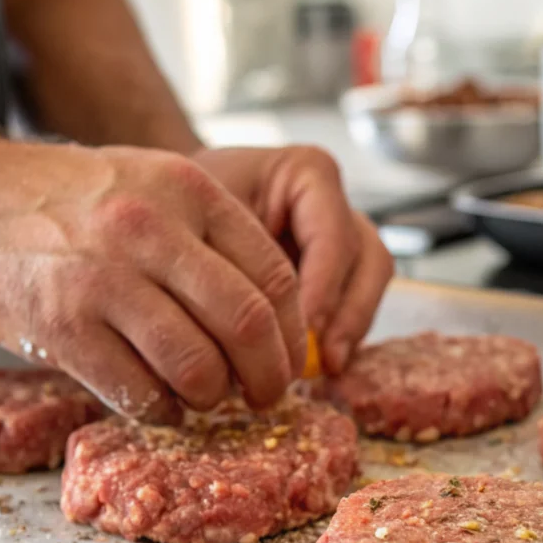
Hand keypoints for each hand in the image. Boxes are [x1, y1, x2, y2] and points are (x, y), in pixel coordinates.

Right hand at [0, 140, 306, 420]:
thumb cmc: (75, 201)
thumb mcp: (155, 186)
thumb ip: (213, 239)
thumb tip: (274, 321)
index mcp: (190, 190)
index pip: (274, 276)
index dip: (292, 331)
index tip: (288, 356)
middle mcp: (151, 230)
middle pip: (245, 325)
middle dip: (268, 377)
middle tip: (265, 395)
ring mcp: (103, 280)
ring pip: (196, 367)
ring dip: (212, 398)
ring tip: (204, 396)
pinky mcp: (62, 327)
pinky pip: (137, 392)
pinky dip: (162, 411)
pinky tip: (160, 403)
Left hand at [192, 146, 393, 373]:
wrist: (172, 203)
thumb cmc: (179, 201)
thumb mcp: (197, 219)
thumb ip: (231, 261)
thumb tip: (254, 328)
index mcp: (308, 174)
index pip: (333, 234)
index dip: (324, 286)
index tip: (304, 331)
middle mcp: (333, 204)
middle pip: (368, 258)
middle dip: (348, 314)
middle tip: (322, 358)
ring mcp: (339, 239)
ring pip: (370, 284)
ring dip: (351, 329)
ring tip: (324, 369)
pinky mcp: (333, 273)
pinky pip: (353, 305)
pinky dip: (339, 337)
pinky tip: (316, 368)